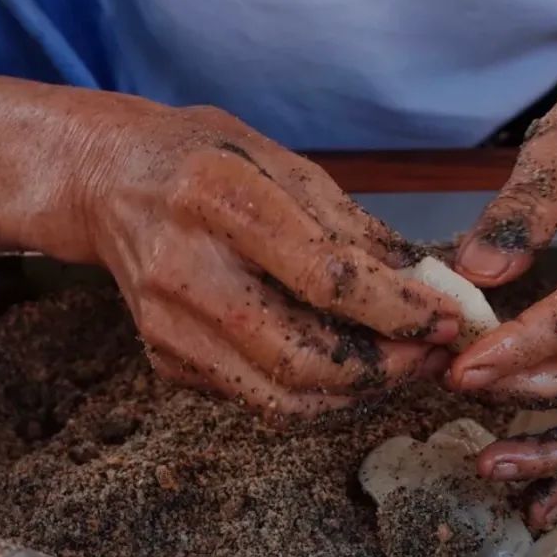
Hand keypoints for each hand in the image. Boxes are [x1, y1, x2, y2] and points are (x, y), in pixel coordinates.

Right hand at [80, 105, 459, 416]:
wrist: (109, 181)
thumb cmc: (205, 159)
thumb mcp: (281, 161)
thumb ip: (351, 224)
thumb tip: (421, 282)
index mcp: (219, 200)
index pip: (324, 278)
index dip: (397, 311)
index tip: (447, 319)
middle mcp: (185, 271)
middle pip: (302, 358)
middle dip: (385, 369)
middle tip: (432, 355)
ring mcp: (168, 326)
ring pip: (281, 397)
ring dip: (356, 394)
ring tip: (400, 367)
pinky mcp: (165, 360)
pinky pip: (257, 396)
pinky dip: (314, 392)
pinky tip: (345, 365)